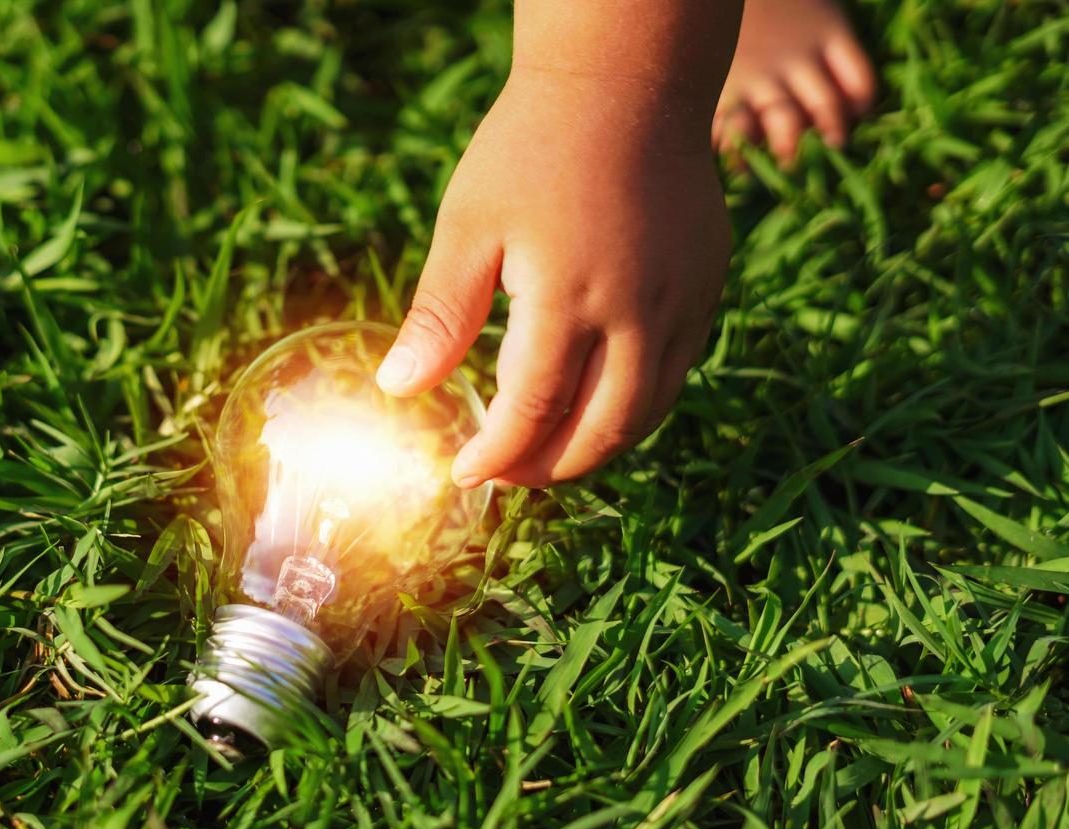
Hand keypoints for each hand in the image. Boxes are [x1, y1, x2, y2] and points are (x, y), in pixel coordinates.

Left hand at [377, 66, 730, 487]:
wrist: (624, 79)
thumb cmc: (530, 147)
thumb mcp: (468, 226)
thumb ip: (440, 314)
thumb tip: (398, 389)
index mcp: (568, 297)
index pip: (531, 412)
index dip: (496, 455)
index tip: (465, 472)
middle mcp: (638, 310)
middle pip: (600, 430)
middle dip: (548, 467)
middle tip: (506, 473)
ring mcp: (683, 300)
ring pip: (647, 411)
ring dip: (596, 446)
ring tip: (548, 450)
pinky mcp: (707, 285)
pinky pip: (675, 371)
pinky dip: (635, 404)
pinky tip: (596, 401)